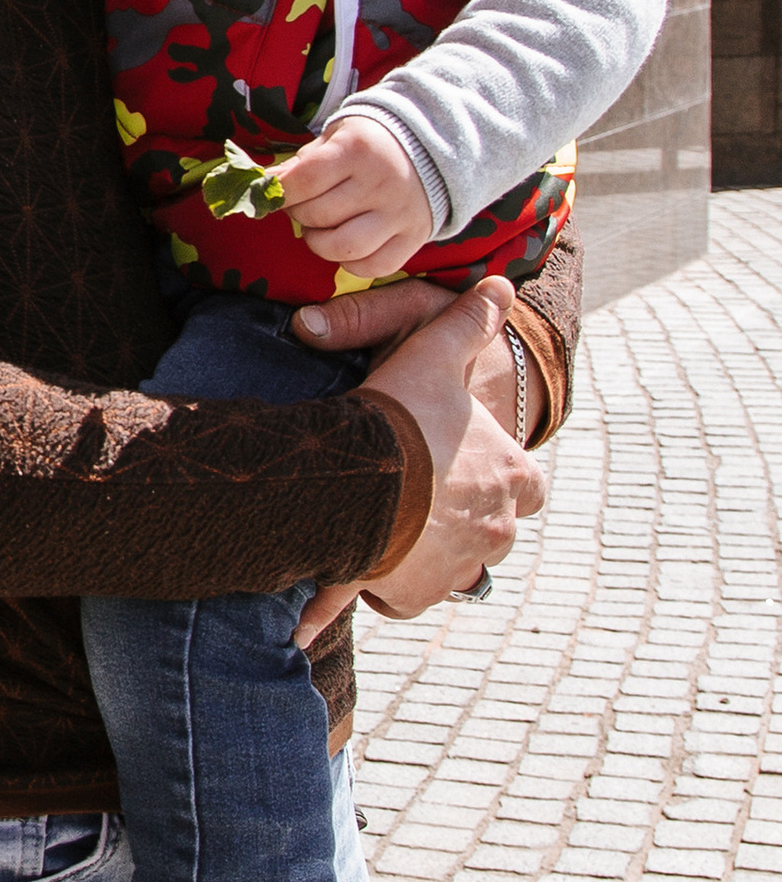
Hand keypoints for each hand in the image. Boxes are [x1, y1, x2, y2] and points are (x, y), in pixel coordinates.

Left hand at [275, 112, 434, 277]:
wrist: (429, 148)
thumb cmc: (369, 143)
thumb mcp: (335, 136)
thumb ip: (302, 162)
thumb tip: (267, 184)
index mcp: (358, 149)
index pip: (304, 181)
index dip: (279, 192)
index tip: (272, 194)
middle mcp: (381, 183)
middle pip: (319, 216)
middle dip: (298, 214)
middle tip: (301, 205)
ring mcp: (399, 214)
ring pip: (343, 248)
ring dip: (319, 243)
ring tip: (320, 228)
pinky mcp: (414, 237)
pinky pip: (374, 267)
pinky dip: (351, 264)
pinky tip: (346, 244)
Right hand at [292, 279, 540, 645]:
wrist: (354, 478)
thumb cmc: (401, 417)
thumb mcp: (435, 354)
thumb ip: (470, 323)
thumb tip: (501, 286)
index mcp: (515, 477)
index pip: (528, 482)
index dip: (498, 472)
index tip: (462, 464)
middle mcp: (498, 529)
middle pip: (487, 526)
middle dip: (456, 516)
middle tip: (412, 492)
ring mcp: (458, 568)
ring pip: (447, 564)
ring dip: (422, 551)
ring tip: (379, 526)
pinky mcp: (414, 594)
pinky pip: (402, 594)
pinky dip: (384, 584)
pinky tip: (357, 564)